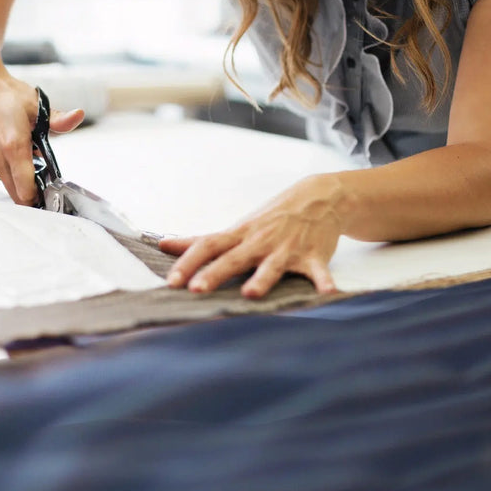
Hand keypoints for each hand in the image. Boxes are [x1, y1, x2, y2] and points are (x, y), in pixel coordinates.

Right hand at [0, 61, 83, 204]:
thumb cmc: (4, 94)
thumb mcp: (36, 104)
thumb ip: (58, 119)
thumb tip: (78, 116)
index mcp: (13, 146)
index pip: (26, 191)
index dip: (41, 196)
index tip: (51, 191)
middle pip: (17, 195)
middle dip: (33, 190)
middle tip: (43, 174)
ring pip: (8, 186)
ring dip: (19, 179)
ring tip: (27, 155)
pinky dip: (8, 171)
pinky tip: (12, 152)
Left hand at [159, 173, 344, 298]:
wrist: (318, 197)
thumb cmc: (271, 218)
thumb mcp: (237, 228)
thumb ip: (202, 241)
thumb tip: (163, 244)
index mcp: (240, 236)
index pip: (208, 246)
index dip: (188, 261)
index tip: (171, 280)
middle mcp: (260, 242)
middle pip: (233, 258)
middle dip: (214, 273)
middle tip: (196, 290)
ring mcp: (287, 249)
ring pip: (273, 266)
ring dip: (263, 279)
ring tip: (251, 293)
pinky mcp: (315, 256)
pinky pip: (319, 271)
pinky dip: (324, 282)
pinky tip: (327, 293)